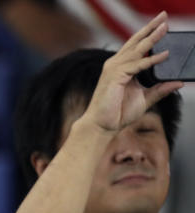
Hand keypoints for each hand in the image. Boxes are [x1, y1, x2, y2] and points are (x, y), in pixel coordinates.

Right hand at [82, 12, 183, 134]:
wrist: (102, 126)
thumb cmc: (118, 114)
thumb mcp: (145, 99)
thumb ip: (160, 89)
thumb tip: (178, 82)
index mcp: (122, 68)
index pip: (137, 46)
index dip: (149, 35)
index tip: (163, 25)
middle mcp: (116, 65)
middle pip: (136, 41)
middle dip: (151, 28)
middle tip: (164, 16)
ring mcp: (114, 69)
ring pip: (137, 50)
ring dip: (152, 38)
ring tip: (166, 27)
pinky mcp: (115, 77)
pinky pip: (137, 65)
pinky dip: (151, 60)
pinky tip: (165, 55)